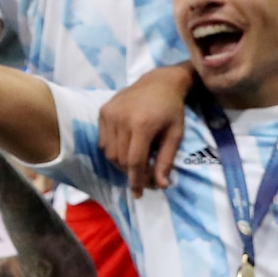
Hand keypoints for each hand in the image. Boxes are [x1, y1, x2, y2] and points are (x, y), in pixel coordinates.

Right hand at [98, 62, 192, 195]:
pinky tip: (125, 147)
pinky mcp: (102, 112)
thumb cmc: (171, 110)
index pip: (134, 161)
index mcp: (142, 125)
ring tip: (135, 162)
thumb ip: (165, 161)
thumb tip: (161, 185)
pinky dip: (112, 150)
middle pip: (119, 159)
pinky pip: (103, 141)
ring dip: (120, 163)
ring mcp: (109, 115)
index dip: (136, 180)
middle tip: (144, 177)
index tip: (139, 194)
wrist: (158, 83)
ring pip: (108, 152)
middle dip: (130, 173)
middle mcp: (121, 119)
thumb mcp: (175, 136)